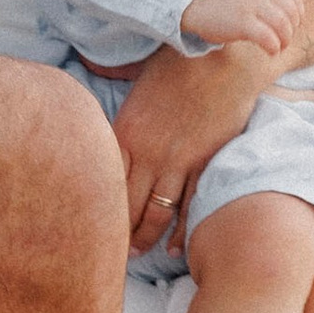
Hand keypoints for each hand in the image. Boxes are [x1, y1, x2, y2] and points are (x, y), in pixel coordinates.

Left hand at [108, 42, 267, 253]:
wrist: (223, 57)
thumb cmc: (178, 64)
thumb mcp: (137, 87)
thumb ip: (123, 117)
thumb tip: (96, 109)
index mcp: (124, 132)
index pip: (104, 182)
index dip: (97, 208)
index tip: (89, 225)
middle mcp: (147, 152)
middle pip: (125, 204)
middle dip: (116, 232)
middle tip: (108, 253)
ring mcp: (176, 161)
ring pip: (156, 212)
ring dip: (145, 238)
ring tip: (138, 255)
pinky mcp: (204, 164)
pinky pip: (189, 207)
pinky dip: (181, 231)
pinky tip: (173, 248)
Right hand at [182, 0, 303, 58]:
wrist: (194, 6)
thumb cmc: (223, 2)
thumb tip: (294, 15)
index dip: (297, 14)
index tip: (291, 25)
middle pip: (291, 13)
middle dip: (292, 30)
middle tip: (284, 40)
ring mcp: (251, 5)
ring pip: (283, 26)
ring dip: (285, 40)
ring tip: (279, 47)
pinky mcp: (243, 23)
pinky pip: (269, 38)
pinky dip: (274, 48)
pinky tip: (271, 52)